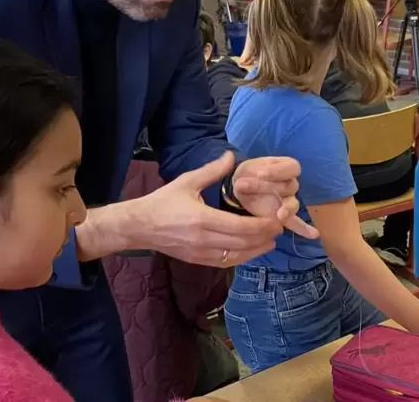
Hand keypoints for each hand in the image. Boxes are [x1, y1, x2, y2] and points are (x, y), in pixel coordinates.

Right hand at [112, 152, 284, 266]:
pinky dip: (242, 258)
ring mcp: (200, 253)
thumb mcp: (187, 182)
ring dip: (257, 250)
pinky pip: (225, 263)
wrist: (139, 226)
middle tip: (279, 228)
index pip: (241, 227)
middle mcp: (203, 240)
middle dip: (265, 237)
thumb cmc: (163, 202)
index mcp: (202, 219)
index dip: (262, 226)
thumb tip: (231, 155)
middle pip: (243, 243)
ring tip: (271, 241)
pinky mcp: (197, 261)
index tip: (277, 219)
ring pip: (236, 257)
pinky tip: (252, 250)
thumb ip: (212, 171)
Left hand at [232, 157, 318, 238]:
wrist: (240, 189)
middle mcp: (291, 184)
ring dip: (286, 209)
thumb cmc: (248, 174)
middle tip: (244, 186)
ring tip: (280, 215)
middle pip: (289, 186)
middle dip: (268, 187)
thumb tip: (250, 179)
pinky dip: (304, 228)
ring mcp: (288, 201)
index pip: (292, 167)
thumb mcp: (249, 168)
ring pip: (292, 204)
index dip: (278, 171)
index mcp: (286, 167)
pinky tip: (313, 234)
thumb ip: (252, 173)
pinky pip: (296, 222)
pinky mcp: (283, 216)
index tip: (260, 174)